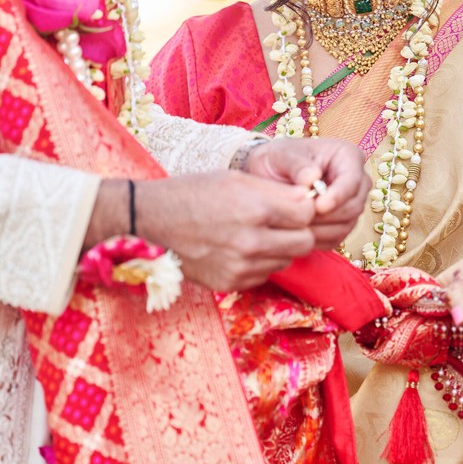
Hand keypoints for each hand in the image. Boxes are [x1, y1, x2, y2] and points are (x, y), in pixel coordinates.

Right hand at [85, 172, 319, 290]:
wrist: (151, 221)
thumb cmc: (194, 193)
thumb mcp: (236, 179)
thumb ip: (276, 191)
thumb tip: (311, 200)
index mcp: (254, 208)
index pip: (308, 214)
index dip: (304, 207)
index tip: (294, 204)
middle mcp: (251, 242)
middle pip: (305, 242)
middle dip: (299, 230)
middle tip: (282, 222)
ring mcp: (241, 267)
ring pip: (287, 260)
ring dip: (280, 248)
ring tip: (255, 233)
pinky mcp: (232, 283)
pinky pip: (265, 274)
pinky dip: (260, 262)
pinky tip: (239, 249)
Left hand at [246, 137, 370, 248]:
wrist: (271, 175)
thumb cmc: (278, 159)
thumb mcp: (281, 155)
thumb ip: (296, 165)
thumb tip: (311, 178)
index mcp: (348, 156)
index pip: (352, 180)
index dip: (338, 196)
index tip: (318, 207)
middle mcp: (356, 181)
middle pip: (353, 206)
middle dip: (326, 216)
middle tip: (299, 217)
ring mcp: (351, 204)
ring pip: (346, 225)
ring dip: (320, 230)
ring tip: (293, 223)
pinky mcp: (343, 224)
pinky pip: (336, 238)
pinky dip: (317, 239)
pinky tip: (297, 232)